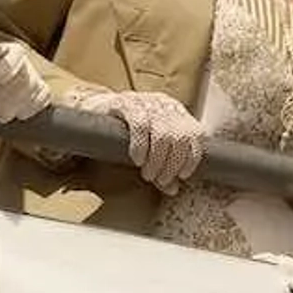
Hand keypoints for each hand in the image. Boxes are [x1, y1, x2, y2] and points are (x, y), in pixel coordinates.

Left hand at [0, 41, 50, 121]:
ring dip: (17, 104)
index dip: (8, 64)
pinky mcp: (42, 90)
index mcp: (3, 50)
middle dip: (6, 94)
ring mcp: (33, 75)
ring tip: (0, 116)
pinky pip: (43, 97)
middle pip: (23, 74)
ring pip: (33, 87)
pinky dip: (31, 108)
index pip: (13, 53)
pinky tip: (18, 115)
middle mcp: (22, 60)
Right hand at [71, 88, 204, 193]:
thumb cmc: (126, 130)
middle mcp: (164, 104)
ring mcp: (145, 102)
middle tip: (161, 180)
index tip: (183, 176)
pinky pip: (140, 126)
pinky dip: (141, 147)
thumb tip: (173, 190)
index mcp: (176, 111)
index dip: (192, 157)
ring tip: (148, 174)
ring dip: (157, 161)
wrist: (96, 109)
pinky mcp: (126, 103)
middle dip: (172, 165)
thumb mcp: (150, 146)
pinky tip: (137, 159)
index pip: (196, 134)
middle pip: (180, 137)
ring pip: (163, 135)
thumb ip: (163, 166)